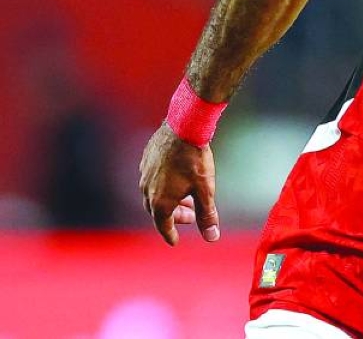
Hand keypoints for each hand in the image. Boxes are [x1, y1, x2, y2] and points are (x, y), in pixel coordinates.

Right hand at [138, 122, 220, 245]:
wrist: (183, 128)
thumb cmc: (195, 159)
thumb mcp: (205, 190)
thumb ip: (207, 215)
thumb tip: (211, 237)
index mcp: (160, 202)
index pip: (163, 225)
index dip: (170, 234)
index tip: (175, 240)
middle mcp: (147, 191)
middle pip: (158, 211)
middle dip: (175, 216)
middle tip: (190, 216)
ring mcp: (144, 175)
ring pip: (154, 195)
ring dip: (169, 201)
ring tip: (186, 198)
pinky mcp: (146, 161)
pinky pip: (152, 180)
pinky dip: (163, 187)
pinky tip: (176, 180)